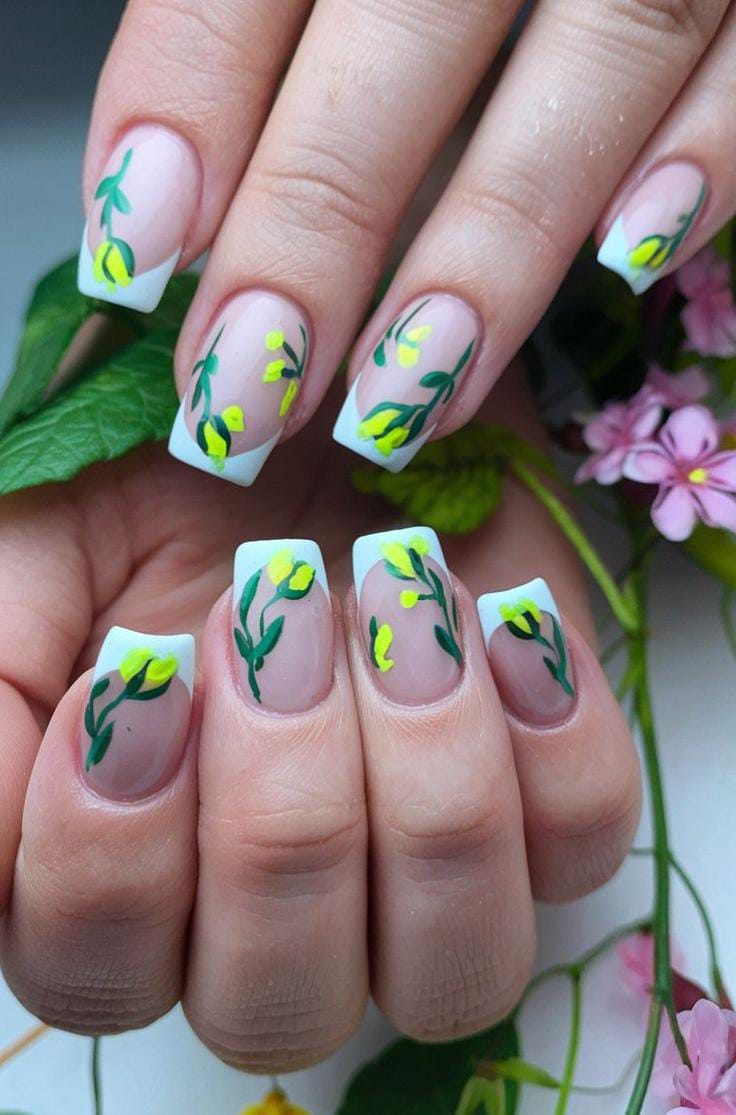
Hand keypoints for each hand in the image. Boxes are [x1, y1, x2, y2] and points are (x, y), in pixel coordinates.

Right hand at [0, 374, 639, 1068]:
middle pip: (281, 1002)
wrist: (306, 390)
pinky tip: (498, 609)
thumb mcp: (36, 568)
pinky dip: (550, 731)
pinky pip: (582, 840)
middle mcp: (281, 915)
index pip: (102, 971)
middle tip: (276, 605)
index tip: (141, 665)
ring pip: (455, 964)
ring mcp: (426, 875)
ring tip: (392, 598)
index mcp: (130, 877)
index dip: (114, 851)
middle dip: (279, 808)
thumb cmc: (158, 483)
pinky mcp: (546, 796)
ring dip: (424, 782)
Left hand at [77, 0, 735, 488]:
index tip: (133, 262)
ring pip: (593, 60)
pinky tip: (630, 263)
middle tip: (245, 394)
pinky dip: (702, 161)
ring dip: (489, 251)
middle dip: (314, 230)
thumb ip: (256, 24)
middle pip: (400, 36)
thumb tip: (172, 196)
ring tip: (398, 404)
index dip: (185, 111)